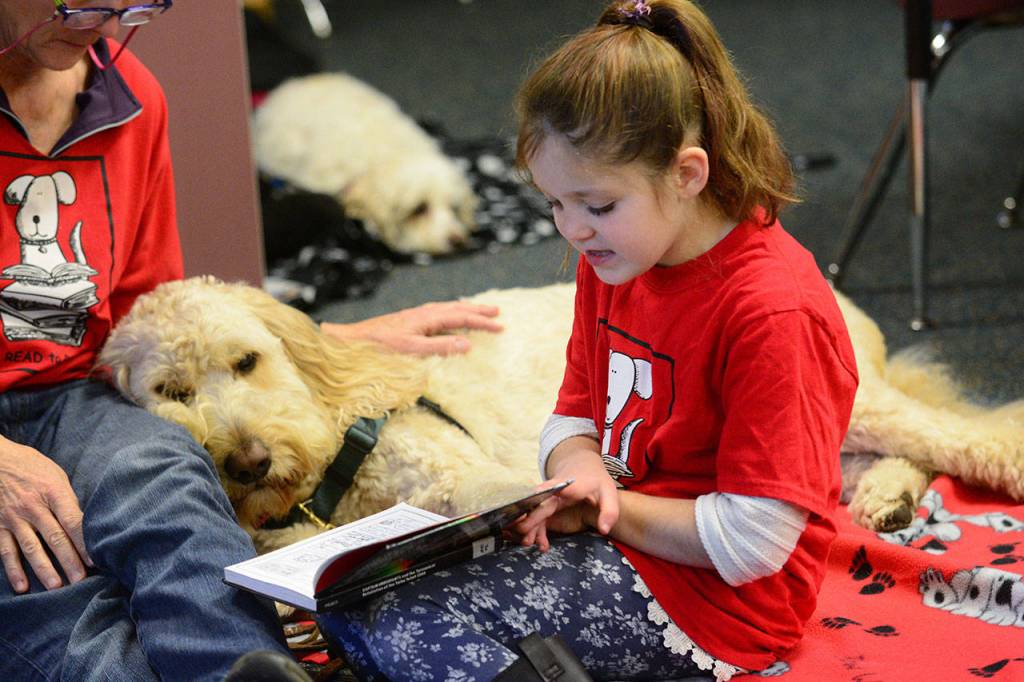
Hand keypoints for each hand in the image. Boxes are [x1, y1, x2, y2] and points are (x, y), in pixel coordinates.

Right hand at [0, 435, 91, 592]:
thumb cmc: (32, 466)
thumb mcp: (56, 475)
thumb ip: (67, 500)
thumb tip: (80, 525)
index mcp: (53, 492)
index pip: (72, 521)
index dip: (83, 541)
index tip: (96, 559)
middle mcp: (33, 506)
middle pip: (55, 537)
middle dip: (69, 560)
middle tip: (81, 580)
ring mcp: (14, 518)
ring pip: (31, 548)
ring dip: (44, 568)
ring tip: (56, 587)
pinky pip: (6, 551)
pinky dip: (13, 570)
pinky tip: (22, 586)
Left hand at [321, 299, 502, 355]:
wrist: (352, 341)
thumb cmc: (379, 347)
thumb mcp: (412, 350)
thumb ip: (440, 347)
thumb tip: (467, 344)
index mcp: (427, 318)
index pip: (461, 318)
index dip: (482, 322)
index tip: (500, 326)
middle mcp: (423, 314)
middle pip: (456, 308)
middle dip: (477, 310)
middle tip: (497, 312)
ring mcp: (415, 317)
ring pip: (447, 309)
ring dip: (465, 310)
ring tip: (479, 311)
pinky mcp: (408, 322)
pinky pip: (437, 313)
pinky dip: (450, 314)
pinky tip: (448, 319)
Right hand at [514, 447, 619, 550]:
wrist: (583, 465)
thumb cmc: (595, 479)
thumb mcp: (609, 492)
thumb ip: (609, 511)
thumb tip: (604, 530)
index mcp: (567, 485)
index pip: (551, 492)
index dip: (538, 504)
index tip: (529, 516)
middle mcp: (553, 490)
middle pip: (536, 504)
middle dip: (528, 521)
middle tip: (526, 539)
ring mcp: (547, 497)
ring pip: (533, 512)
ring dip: (528, 528)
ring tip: (529, 543)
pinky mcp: (546, 505)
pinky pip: (537, 518)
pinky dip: (534, 529)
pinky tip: (541, 543)